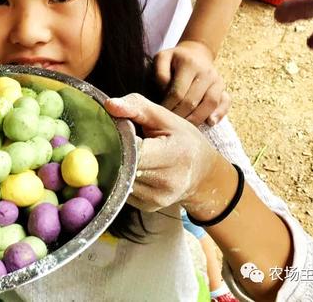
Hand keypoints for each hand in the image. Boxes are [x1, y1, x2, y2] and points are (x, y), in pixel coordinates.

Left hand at [104, 93, 221, 212]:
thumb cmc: (184, 140)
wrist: (203, 173)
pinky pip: (124, 189)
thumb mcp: (166, 118)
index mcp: (174, 155)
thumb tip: (109, 105)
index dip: (120, 139)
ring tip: (125, 153)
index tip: (115, 129)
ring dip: (117, 165)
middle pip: (124, 165)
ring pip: (121, 178)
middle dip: (115, 151)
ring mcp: (157, 198)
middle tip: (113, 140)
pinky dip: (123, 177)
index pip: (134, 149)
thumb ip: (136, 107)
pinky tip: (131, 168)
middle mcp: (167, 181)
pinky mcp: (148, 206)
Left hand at [154, 40, 229, 126]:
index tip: (159, 115)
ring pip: (210, 104)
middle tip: (169, 125)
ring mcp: (217, 80)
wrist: (195, 53)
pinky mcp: (223, 87)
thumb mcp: (161, 59)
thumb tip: (166, 94)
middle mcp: (206, 72)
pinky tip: (210, 123)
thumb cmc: (174, 60)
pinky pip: (226, 102)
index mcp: (189, 64)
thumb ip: (160, 75)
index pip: (178, 93)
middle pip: (193, 102)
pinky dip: (219, 114)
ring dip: (196, 119)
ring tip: (184, 127)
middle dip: (179, 116)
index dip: (168, 107)